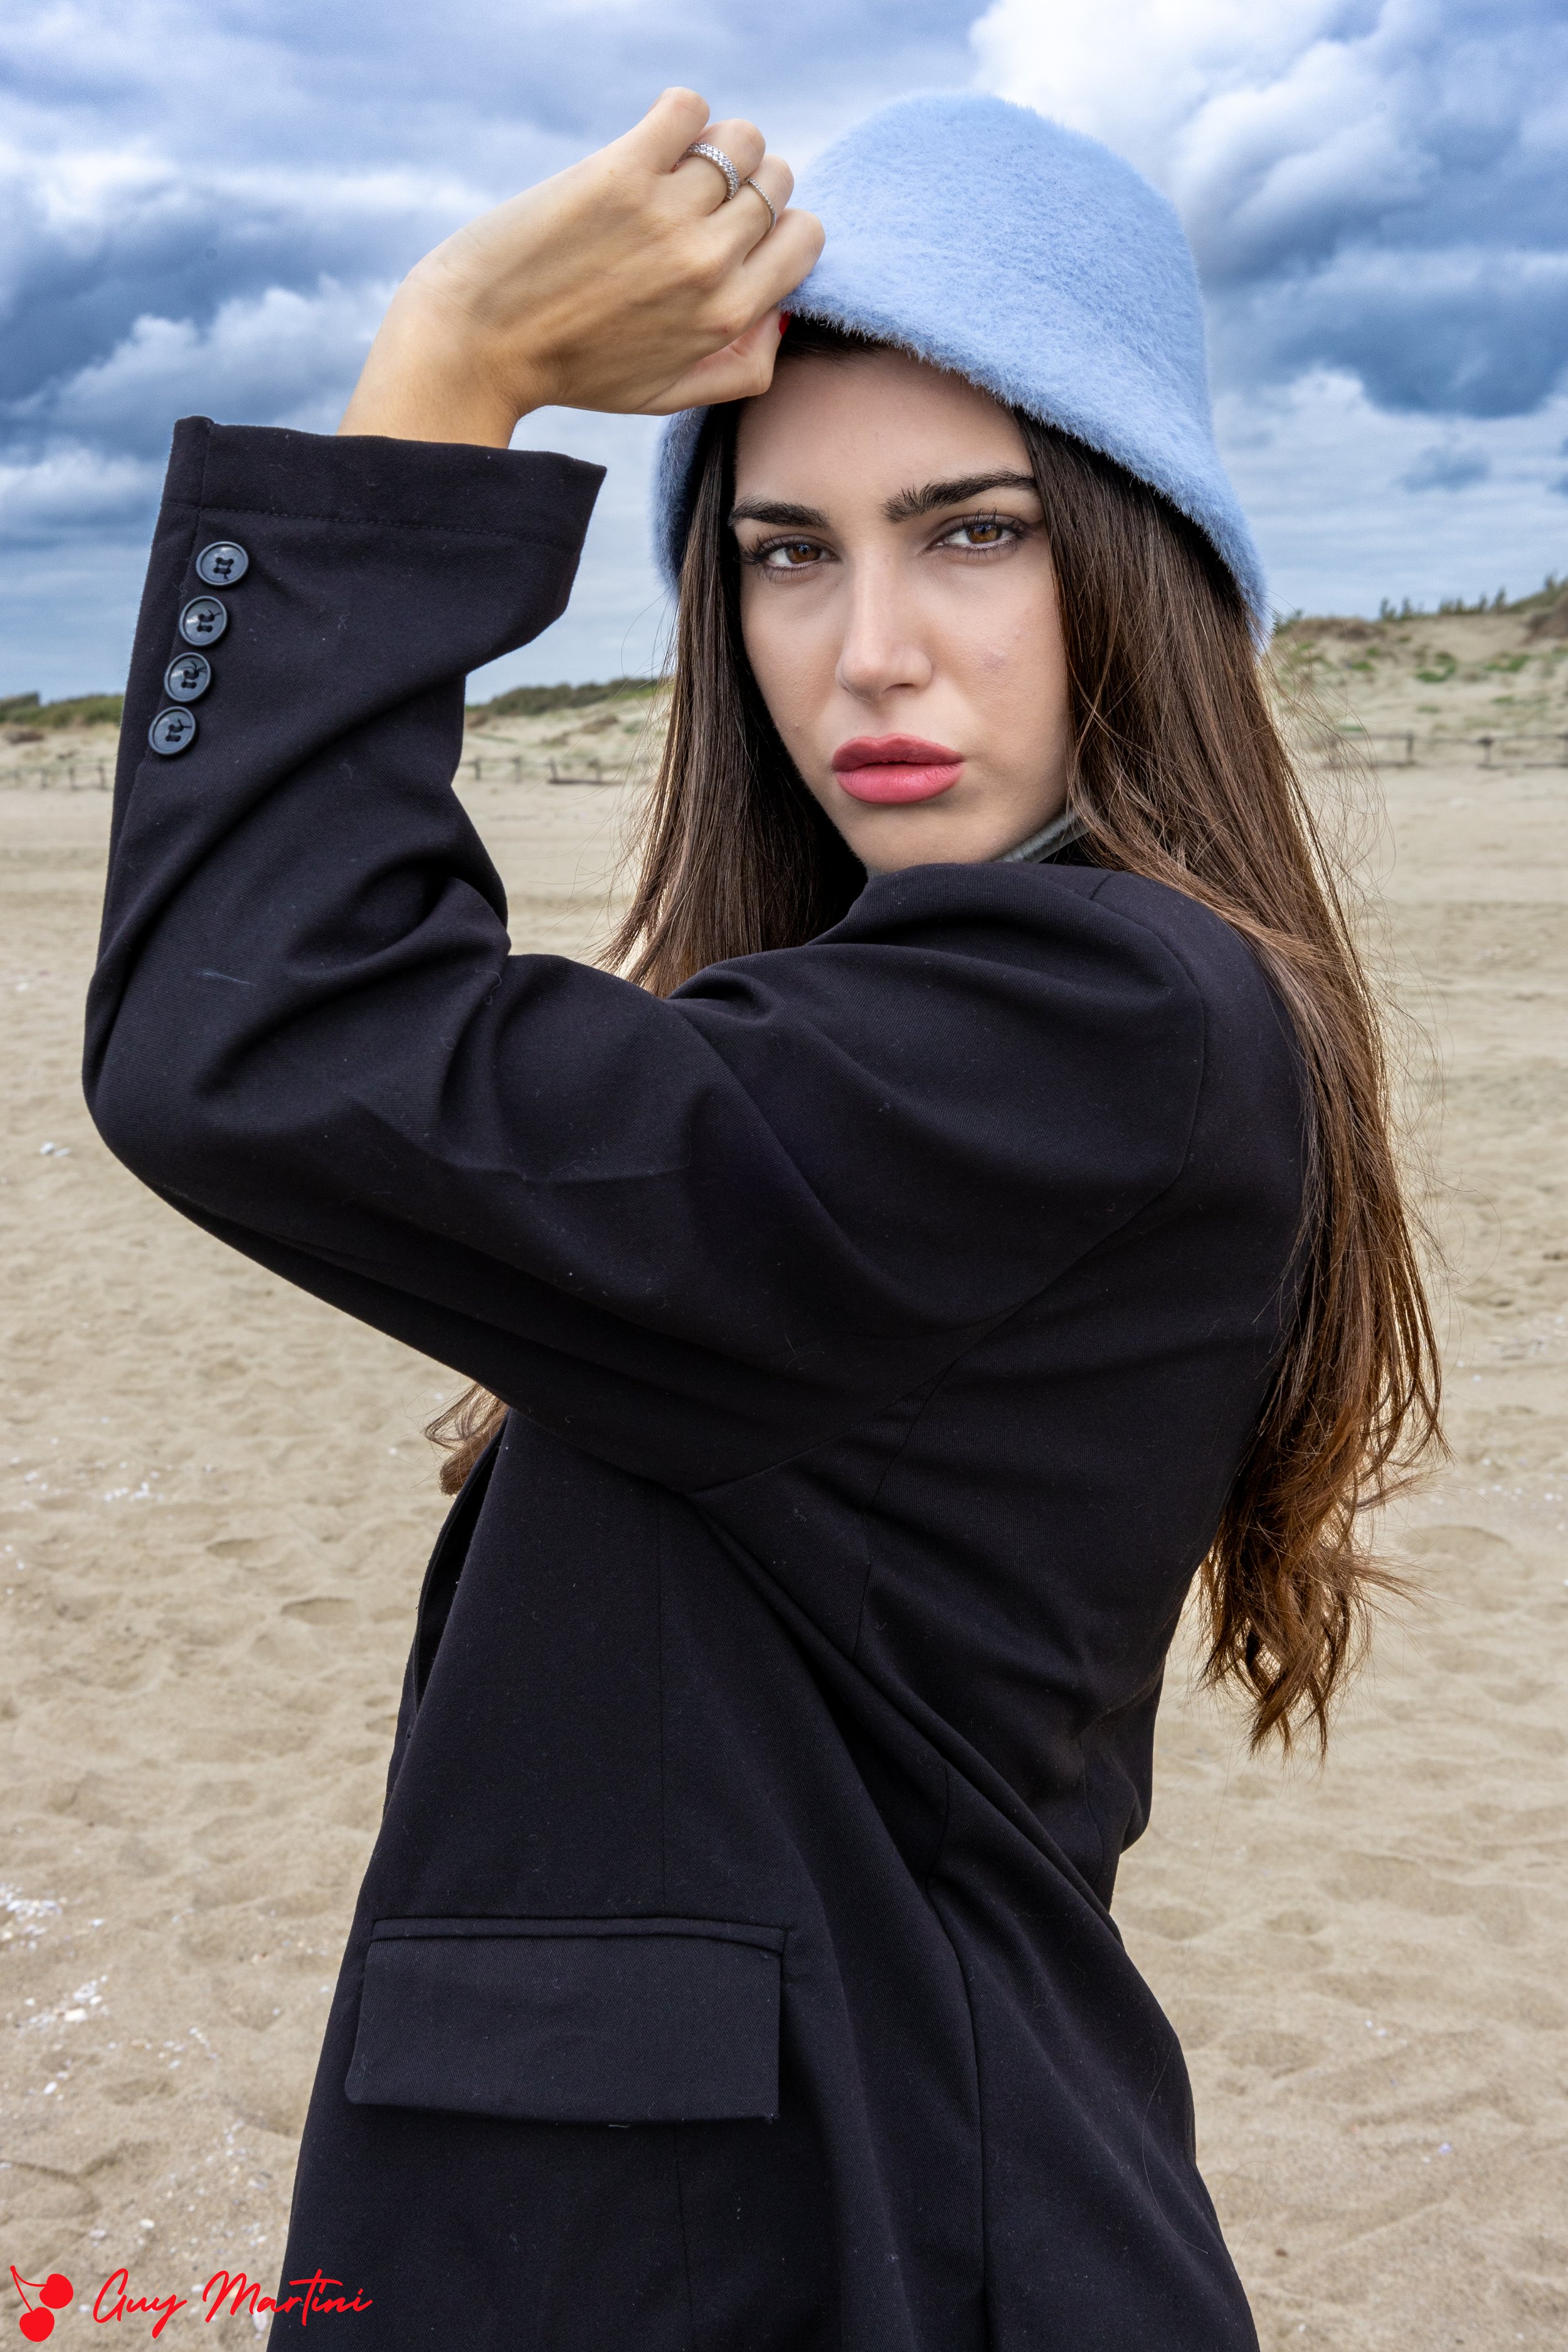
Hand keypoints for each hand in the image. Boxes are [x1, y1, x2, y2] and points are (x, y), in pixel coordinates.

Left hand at [340, 88, 823, 445]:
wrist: (481, 342)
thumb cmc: (573, 371)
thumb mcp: (667, 397)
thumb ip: (739, 369)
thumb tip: (782, 318)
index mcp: (729, 317)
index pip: (804, 236)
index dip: (774, 226)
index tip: (733, 231)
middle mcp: (708, 263)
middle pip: (775, 180)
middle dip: (744, 184)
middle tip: (692, 202)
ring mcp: (667, 213)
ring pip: (740, 139)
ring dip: (713, 146)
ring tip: (672, 168)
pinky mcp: (621, 172)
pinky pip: (687, 109)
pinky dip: (680, 114)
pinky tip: (652, 140)